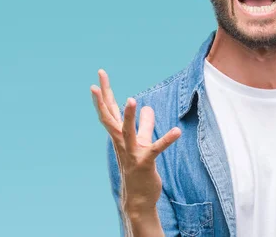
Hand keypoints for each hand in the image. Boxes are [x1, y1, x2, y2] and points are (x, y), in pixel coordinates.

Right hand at [91, 69, 180, 212]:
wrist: (138, 198)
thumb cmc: (138, 169)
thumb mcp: (142, 143)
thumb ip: (145, 125)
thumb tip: (147, 108)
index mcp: (119, 136)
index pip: (109, 111)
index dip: (104, 94)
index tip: (99, 77)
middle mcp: (121, 143)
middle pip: (109, 117)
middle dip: (104, 98)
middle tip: (98, 81)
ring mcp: (131, 153)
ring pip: (127, 132)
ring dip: (129, 116)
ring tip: (132, 99)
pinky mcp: (145, 163)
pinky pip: (156, 149)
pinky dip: (167, 140)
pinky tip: (177, 131)